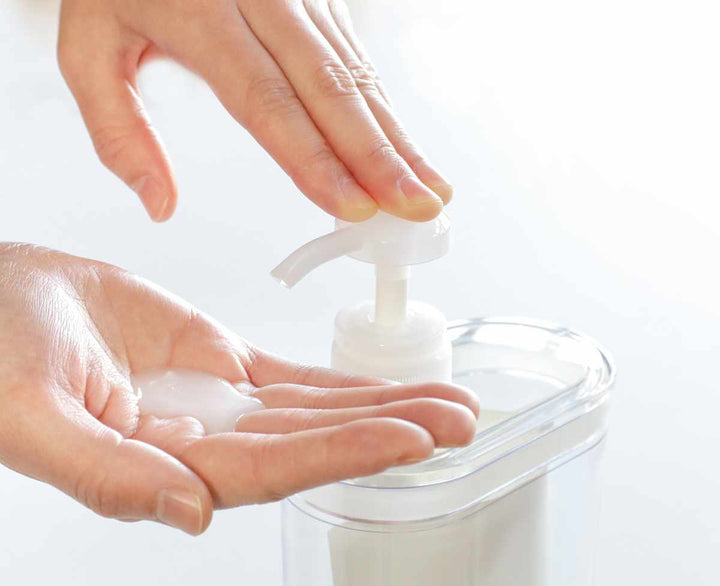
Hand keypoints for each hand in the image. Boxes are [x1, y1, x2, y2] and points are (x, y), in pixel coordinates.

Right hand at [0, 244, 476, 534]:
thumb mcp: (33, 420)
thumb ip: (109, 475)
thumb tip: (191, 514)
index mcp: (164, 468)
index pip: (274, 470)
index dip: (345, 454)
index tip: (413, 439)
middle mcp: (204, 443)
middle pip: (314, 444)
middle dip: (390, 432)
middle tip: (461, 422)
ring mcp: (219, 404)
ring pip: (316, 410)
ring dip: (382, 406)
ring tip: (448, 403)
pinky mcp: (220, 364)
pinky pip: (294, 378)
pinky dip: (343, 382)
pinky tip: (386, 385)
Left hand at [57, 0, 452, 222]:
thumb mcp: (87, 46)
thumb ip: (117, 132)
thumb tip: (160, 205)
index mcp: (200, 13)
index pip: (266, 99)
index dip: (312, 157)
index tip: (350, 206)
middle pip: (329, 88)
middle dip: (377, 156)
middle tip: (413, 208)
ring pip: (357, 75)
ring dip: (398, 140)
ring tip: (430, 192)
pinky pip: (360, 60)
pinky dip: (388, 113)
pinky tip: (409, 152)